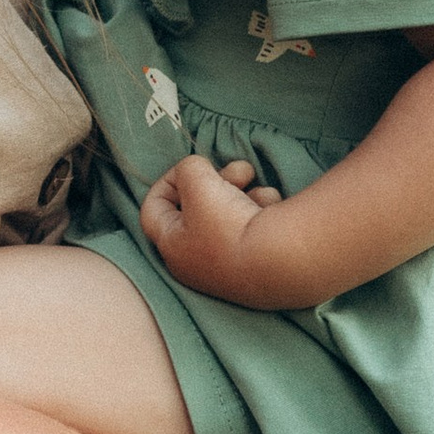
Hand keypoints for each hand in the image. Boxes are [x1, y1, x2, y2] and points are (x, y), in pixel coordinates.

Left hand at [141, 154, 286, 301]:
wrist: (280, 262)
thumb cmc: (228, 224)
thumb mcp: (198, 182)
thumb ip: (189, 168)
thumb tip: (197, 170)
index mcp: (172, 247)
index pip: (153, 210)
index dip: (167, 181)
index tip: (188, 168)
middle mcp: (197, 262)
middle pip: (198, 208)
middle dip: (218, 181)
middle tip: (238, 172)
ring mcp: (228, 265)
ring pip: (230, 213)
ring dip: (243, 193)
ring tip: (259, 192)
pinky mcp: (257, 265)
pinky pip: (253, 227)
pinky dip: (261, 211)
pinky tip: (269, 210)